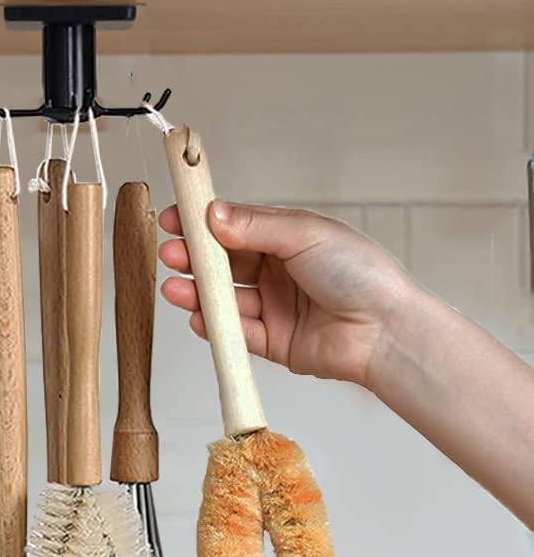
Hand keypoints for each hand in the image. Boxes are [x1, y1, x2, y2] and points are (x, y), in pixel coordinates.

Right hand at [158, 201, 414, 386]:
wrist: (386, 331)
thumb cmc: (360, 274)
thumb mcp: (304, 234)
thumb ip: (255, 226)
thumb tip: (212, 214)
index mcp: (288, 239)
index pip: (235, 227)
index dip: (203, 223)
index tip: (175, 218)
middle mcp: (279, 272)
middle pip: (224, 264)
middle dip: (194, 259)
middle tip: (170, 254)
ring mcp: (275, 307)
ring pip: (225, 299)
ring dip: (198, 293)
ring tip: (174, 288)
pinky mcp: (274, 342)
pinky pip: (236, 333)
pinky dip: (215, 326)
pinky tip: (198, 318)